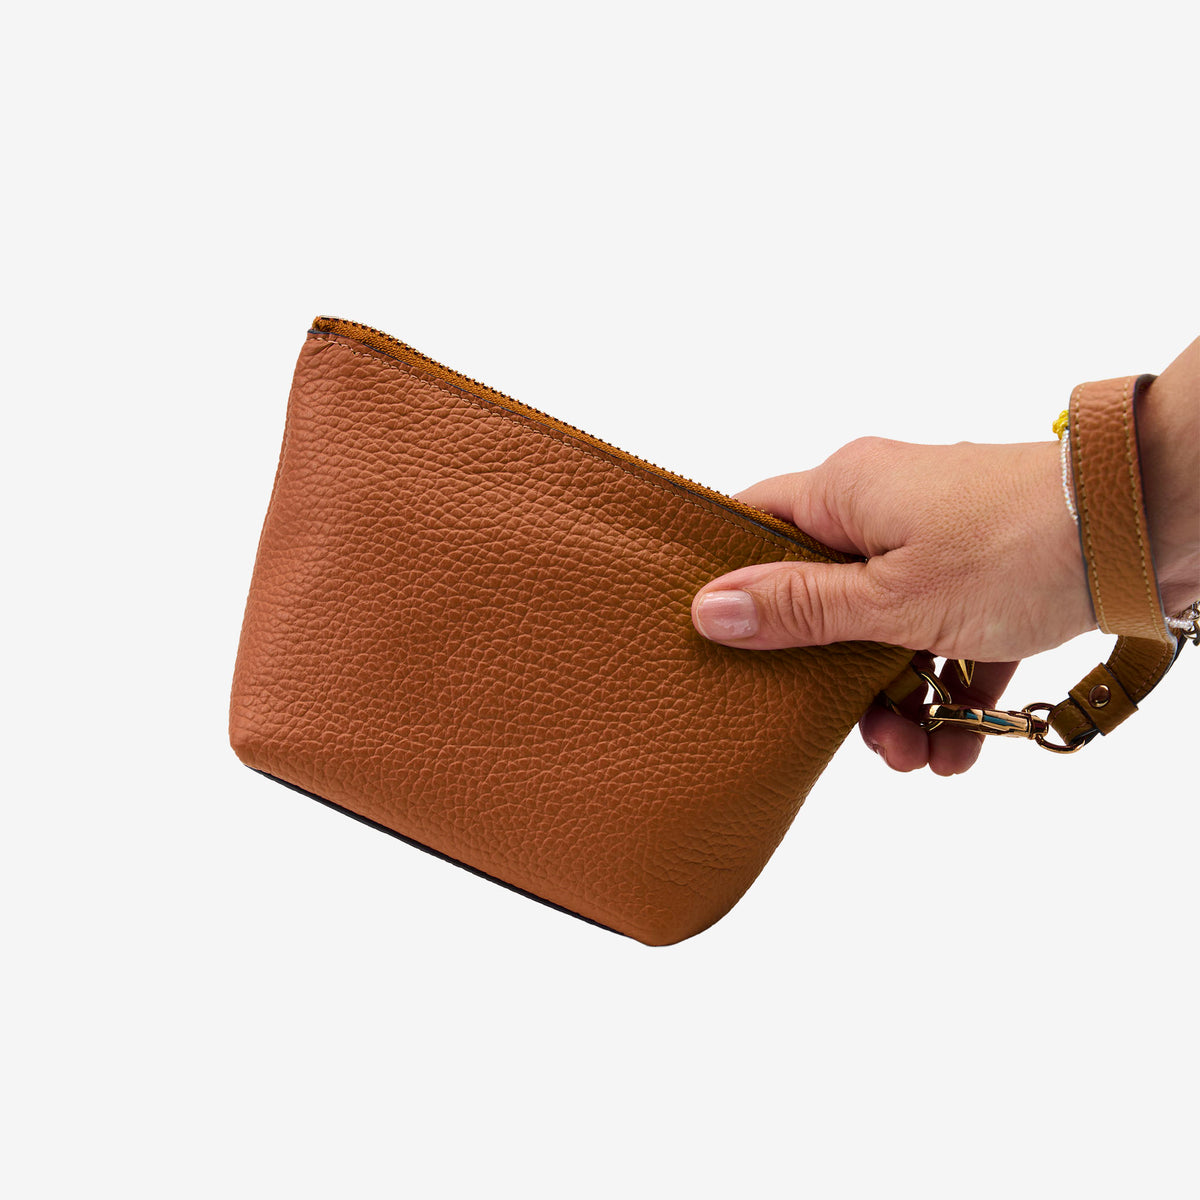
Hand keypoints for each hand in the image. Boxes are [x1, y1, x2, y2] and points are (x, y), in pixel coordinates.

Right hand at [691, 437, 1095, 774]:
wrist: (1145, 530)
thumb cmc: (1013, 547)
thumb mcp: (890, 598)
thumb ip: (798, 609)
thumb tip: (708, 610)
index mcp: (844, 492)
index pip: (755, 523)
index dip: (729, 579)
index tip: (717, 639)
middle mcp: (884, 507)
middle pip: (823, 595)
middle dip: (832, 675)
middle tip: (847, 731)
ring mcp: (938, 540)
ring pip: (887, 626)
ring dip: (897, 697)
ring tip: (919, 754)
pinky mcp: (986, 572)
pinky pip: (945, 635)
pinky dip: (949, 687)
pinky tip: (960, 745)